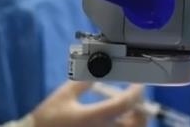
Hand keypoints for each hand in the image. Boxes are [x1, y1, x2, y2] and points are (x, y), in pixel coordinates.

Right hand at [30, 81, 144, 126]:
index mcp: (92, 118)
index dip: (136, 92)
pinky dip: (123, 126)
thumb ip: (84, 81)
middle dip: (141, 110)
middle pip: (136, 124)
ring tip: (128, 110)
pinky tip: (117, 119)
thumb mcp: (64, 95)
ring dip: (134, 120)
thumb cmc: (48, 119)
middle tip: (136, 99)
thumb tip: (99, 68)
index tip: (138, 84)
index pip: (125, 104)